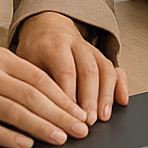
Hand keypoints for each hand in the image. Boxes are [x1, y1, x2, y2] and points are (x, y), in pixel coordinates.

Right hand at [0, 47, 93, 147]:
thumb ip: (12, 79)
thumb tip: (49, 102)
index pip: (40, 78)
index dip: (64, 97)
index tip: (81, 113)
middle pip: (32, 95)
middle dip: (61, 115)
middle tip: (81, 131)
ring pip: (14, 111)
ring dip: (41, 127)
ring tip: (61, 140)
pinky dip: (8, 137)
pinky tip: (25, 145)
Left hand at [14, 11, 129, 124]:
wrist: (46, 25)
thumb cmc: (33, 49)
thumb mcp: (25, 62)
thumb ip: (34, 84)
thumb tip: (38, 114)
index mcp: (53, 45)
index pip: (66, 72)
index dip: (70, 96)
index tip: (70, 117)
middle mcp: (75, 45)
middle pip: (88, 71)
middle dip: (90, 100)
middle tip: (89, 122)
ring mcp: (91, 49)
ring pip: (104, 70)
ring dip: (106, 95)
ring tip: (103, 117)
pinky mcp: (100, 55)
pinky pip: (114, 68)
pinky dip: (121, 84)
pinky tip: (122, 100)